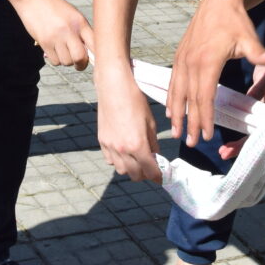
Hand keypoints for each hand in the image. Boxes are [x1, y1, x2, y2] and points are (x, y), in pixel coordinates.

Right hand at [15, 0, 92, 68]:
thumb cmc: (54, 7)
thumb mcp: (72, 14)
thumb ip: (81, 31)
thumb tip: (89, 53)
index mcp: (80, 22)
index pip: (95, 44)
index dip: (97, 56)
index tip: (94, 60)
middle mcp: (70, 30)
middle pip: (80, 57)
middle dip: (81, 64)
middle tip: (78, 63)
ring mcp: (56, 37)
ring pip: (67, 61)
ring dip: (66, 61)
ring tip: (63, 51)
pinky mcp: (44, 42)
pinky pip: (55, 61)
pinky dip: (56, 60)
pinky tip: (54, 50)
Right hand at [96, 67, 161, 181]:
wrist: (114, 87)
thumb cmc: (135, 101)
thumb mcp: (150, 123)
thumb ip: (153, 143)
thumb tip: (156, 157)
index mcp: (138, 145)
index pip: (150, 170)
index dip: (158, 176)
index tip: (162, 177)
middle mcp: (122, 150)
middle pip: (135, 175)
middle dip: (145, 174)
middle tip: (151, 168)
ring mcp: (110, 147)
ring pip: (121, 170)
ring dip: (131, 169)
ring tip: (137, 160)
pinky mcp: (102, 141)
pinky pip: (110, 160)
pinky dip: (118, 161)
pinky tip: (124, 152)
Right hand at [169, 0, 264, 146]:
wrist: (219, 1)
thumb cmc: (235, 21)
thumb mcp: (249, 37)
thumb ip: (259, 53)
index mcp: (208, 60)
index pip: (205, 96)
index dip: (205, 117)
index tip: (207, 134)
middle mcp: (191, 61)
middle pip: (190, 98)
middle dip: (190, 122)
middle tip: (191, 143)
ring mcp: (183, 58)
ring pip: (177, 91)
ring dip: (177, 113)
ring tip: (176, 132)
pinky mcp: (180, 55)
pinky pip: (173, 81)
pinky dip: (171, 97)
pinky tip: (171, 110)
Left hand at [221, 50, 264, 158]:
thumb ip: (258, 89)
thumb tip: (248, 102)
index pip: (262, 131)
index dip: (248, 141)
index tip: (233, 147)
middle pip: (258, 138)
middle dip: (241, 148)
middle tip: (223, 153)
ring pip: (254, 135)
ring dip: (239, 145)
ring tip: (223, 151)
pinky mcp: (262, 115)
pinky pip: (251, 128)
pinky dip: (241, 135)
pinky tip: (229, 144)